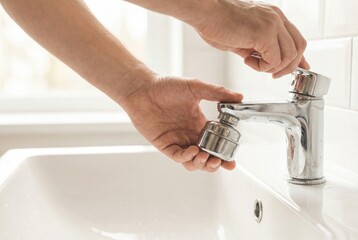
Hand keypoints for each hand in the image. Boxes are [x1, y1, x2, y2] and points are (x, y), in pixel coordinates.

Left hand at [122, 74, 242, 171]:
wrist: (143, 88)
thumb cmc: (166, 86)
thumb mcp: (195, 87)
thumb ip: (216, 93)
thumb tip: (239, 97)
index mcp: (200, 124)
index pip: (215, 144)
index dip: (224, 155)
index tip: (232, 160)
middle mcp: (190, 135)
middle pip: (206, 158)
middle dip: (214, 164)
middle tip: (218, 161)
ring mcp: (177, 141)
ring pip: (192, 162)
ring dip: (201, 163)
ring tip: (205, 156)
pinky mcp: (165, 144)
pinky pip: (178, 156)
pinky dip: (187, 157)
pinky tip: (193, 150)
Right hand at [190, 0, 309, 77]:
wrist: (206, 13)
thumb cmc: (218, 23)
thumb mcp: (244, 38)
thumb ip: (259, 48)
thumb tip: (266, 62)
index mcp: (273, 17)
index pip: (296, 39)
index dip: (298, 57)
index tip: (296, 68)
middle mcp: (277, 18)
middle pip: (299, 48)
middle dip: (288, 67)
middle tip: (272, 73)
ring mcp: (272, 24)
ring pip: (288, 56)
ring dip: (271, 67)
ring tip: (253, 63)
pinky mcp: (264, 33)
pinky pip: (274, 60)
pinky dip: (261, 67)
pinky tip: (247, 60)